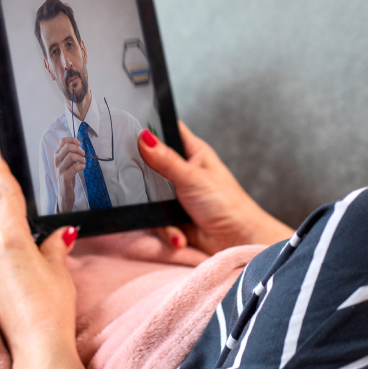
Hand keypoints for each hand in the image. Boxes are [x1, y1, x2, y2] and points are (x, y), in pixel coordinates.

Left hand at [0, 154, 79, 364]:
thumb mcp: (59, 267)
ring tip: (33, 234)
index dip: (2, 176)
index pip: (6, 199)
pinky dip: (7, 249)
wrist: (36, 343)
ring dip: (8, 229)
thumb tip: (60, 234)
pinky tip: (28, 259)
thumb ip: (56, 244)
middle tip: (28, 203)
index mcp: (10, 240)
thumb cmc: (50, 304)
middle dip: (8, 206)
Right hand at [54, 136, 85, 212]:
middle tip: (83, 154)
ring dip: (81, 157)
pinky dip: (81, 165)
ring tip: (83, 161)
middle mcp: (57, 161)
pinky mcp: (65, 177)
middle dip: (78, 149)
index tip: (79, 145)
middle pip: (67, 147)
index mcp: (57, 155)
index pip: (62, 141)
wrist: (64, 192)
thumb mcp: (68, 162)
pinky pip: (74, 167)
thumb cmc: (68, 175)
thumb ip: (71, 153)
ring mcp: (60, 169)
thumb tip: (78, 144)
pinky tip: (82, 167)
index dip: (73, 140)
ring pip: (71, 156)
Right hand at [139, 122, 293, 253]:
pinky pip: (156, 221)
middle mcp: (183, 172)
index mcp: (193, 153)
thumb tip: (145, 138)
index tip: (131, 130)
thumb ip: (166, 160)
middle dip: (146, 178)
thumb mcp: (192, 177)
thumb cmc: (226, 203)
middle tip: (146, 185)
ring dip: (160, 212)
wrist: (236, 240)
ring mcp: (176, 195)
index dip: (152, 128)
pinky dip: (168, 231)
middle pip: (152, 165)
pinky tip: (180, 237)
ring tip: (173, 218)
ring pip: (149, 196)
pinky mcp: (172, 217)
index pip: (170, 131)